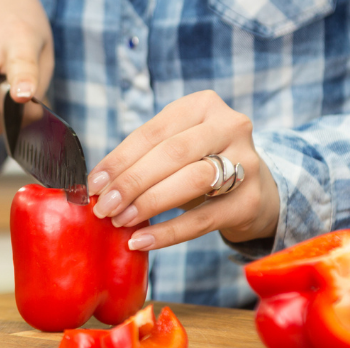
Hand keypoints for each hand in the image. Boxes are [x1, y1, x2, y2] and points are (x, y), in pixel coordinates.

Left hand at [87, 90, 279, 250]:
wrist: (255, 187)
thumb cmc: (202, 163)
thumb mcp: (177, 147)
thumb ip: (144, 157)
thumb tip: (99, 185)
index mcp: (204, 105)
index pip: (154, 132)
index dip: (120, 159)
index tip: (94, 184)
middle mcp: (230, 126)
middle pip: (173, 154)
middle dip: (132, 182)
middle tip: (104, 207)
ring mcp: (247, 163)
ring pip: (191, 181)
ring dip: (149, 203)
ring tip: (121, 221)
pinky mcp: (250, 201)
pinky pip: (203, 219)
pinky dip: (168, 232)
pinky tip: (142, 240)